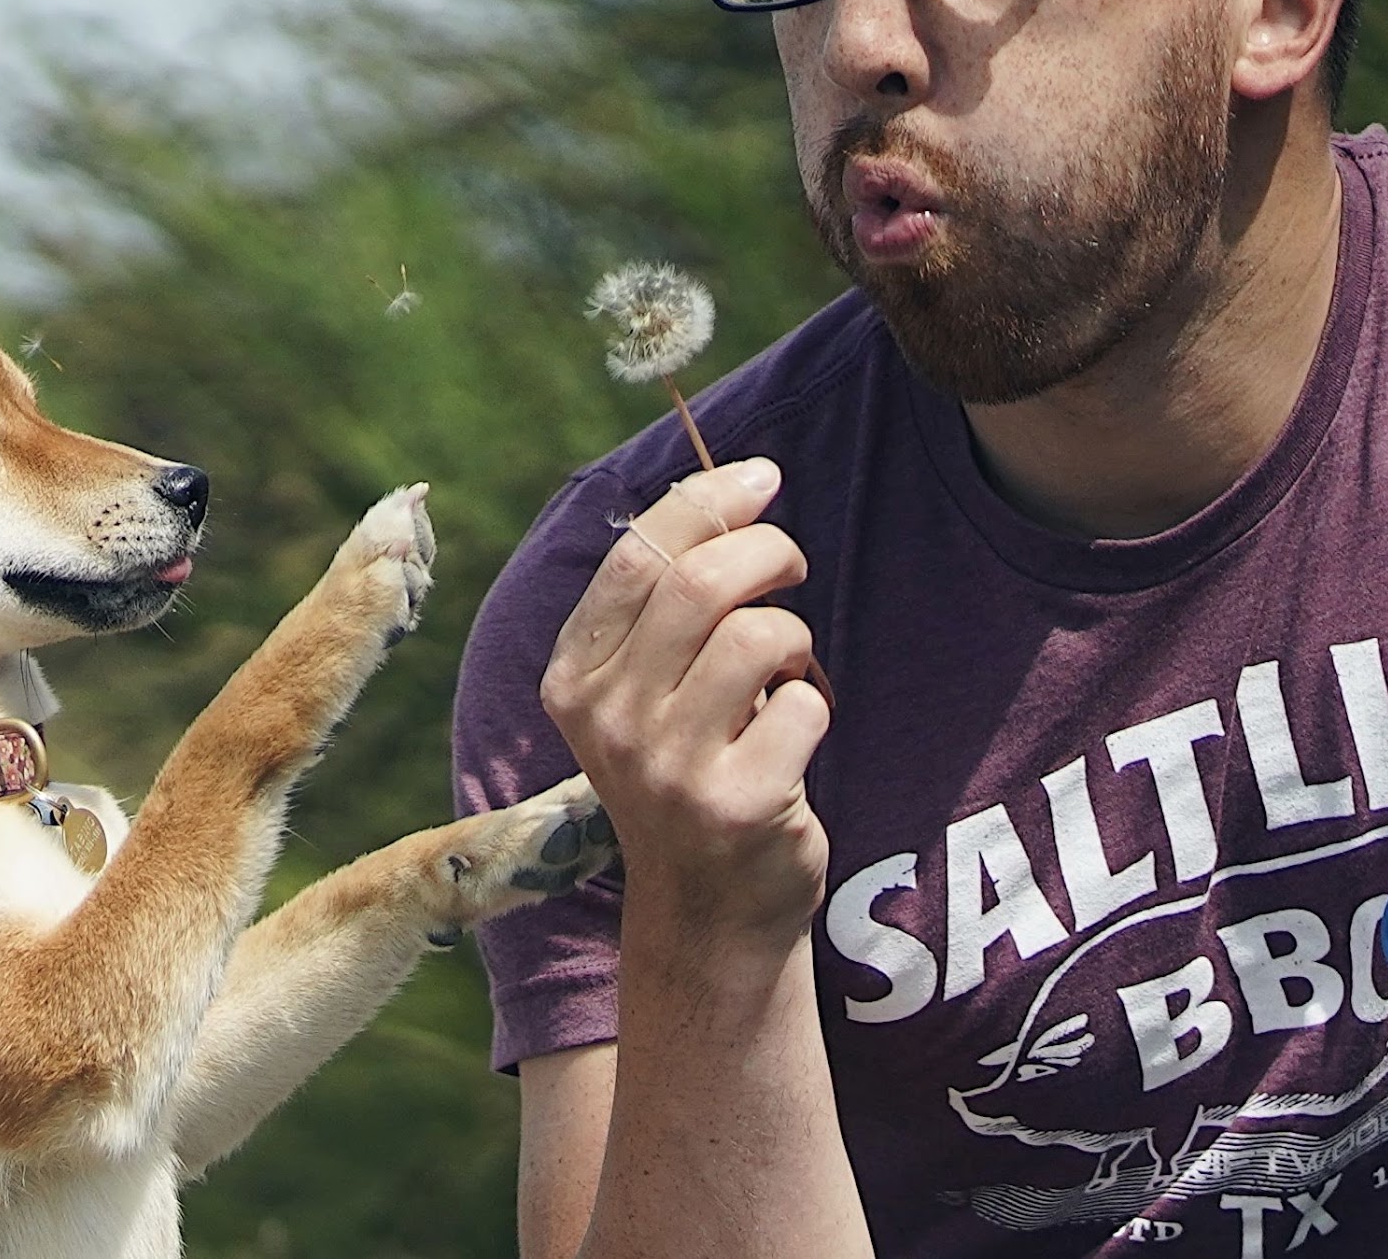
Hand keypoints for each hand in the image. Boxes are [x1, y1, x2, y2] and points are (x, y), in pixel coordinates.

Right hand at [536, 458, 827, 943]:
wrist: (708, 911)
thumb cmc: (688, 769)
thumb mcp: (644, 689)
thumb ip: (663, 604)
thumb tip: (732, 485)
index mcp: (573, 677)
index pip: (635, 556)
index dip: (706, 501)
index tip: (762, 476)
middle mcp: (607, 719)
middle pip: (697, 583)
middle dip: (766, 549)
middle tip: (791, 563)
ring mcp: (667, 767)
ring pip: (758, 636)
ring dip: (792, 634)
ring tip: (784, 667)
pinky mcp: (736, 803)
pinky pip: (804, 705)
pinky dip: (814, 705)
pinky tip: (789, 739)